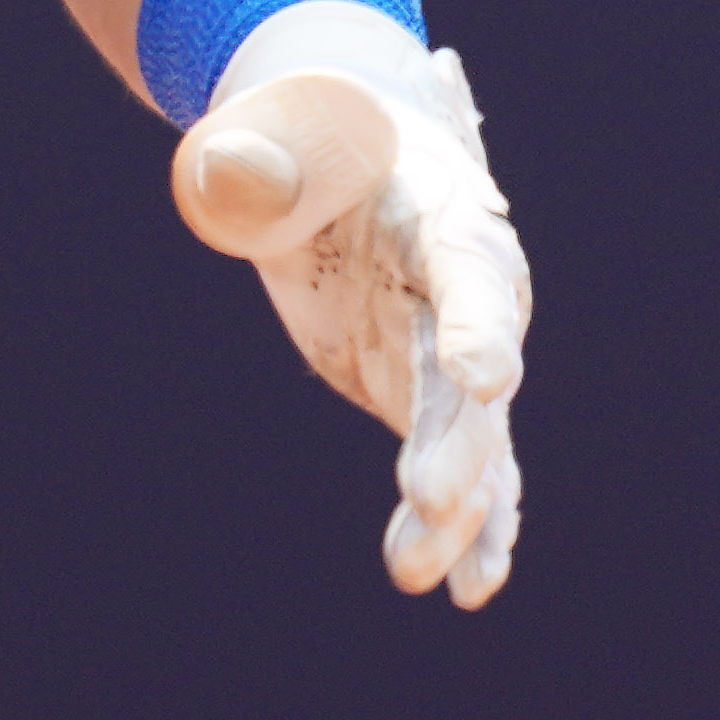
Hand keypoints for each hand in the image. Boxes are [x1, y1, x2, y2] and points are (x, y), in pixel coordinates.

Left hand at [166, 0, 530, 605]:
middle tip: (429, 501)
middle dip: (458, 442)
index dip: (478, 320)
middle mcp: (466, 287)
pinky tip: (471, 587)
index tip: (486, 377)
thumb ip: (255, 160)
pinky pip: (468, 467)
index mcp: (437, 206)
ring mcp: (450, 347)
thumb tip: (233, 176)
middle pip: (468, 372)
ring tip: (418, 574)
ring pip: (470, 437)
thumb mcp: (270, 132)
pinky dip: (474, 523)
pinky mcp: (430, 392)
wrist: (330, 152)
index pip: (467, 264)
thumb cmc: (299, 133)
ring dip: (456, 506)